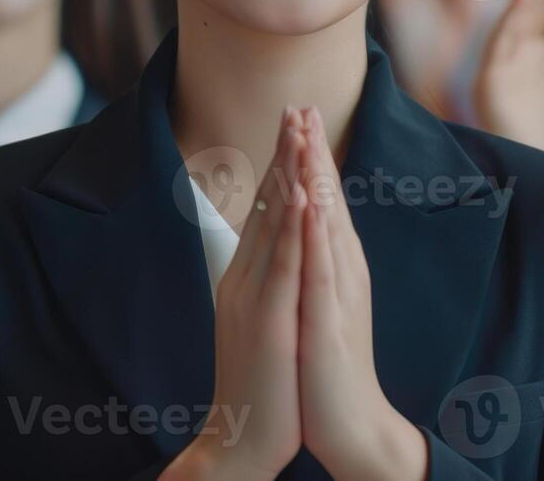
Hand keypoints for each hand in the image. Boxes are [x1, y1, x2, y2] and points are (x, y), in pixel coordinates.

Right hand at [166, 109, 306, 480]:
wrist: (243, 438)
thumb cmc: (261, 383)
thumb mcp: (259, 321)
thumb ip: (262, 282)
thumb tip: (270, 252)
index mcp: (246, 277)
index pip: (265, 209)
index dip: (280, 165)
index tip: (295, 126)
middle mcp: (244, 277)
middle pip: (265, 202)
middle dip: (283, 152)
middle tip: (297, 106)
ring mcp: (251, 296)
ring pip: (272, 221)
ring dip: (287, 172)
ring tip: (299, 130)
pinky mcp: (266, 318)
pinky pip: (281, 262)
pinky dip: (291, 224)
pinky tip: (300, 193)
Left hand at [296, 108, 426, 480]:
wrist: (349, 424)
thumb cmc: (327, 365)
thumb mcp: (316, 303)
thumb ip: (313, 265)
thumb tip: (300, 231)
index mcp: (334, 265)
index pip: (320, 200)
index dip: (309, 157)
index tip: (297, 115)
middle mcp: (341, 270)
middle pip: (326, 199)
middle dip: (313, 151)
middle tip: (303, 104)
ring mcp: (337, 292)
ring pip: (327, 223)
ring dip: (316, 176)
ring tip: (308, 135)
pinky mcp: (329, 319)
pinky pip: (321, 267)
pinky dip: (316, 231)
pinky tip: (310, 202)